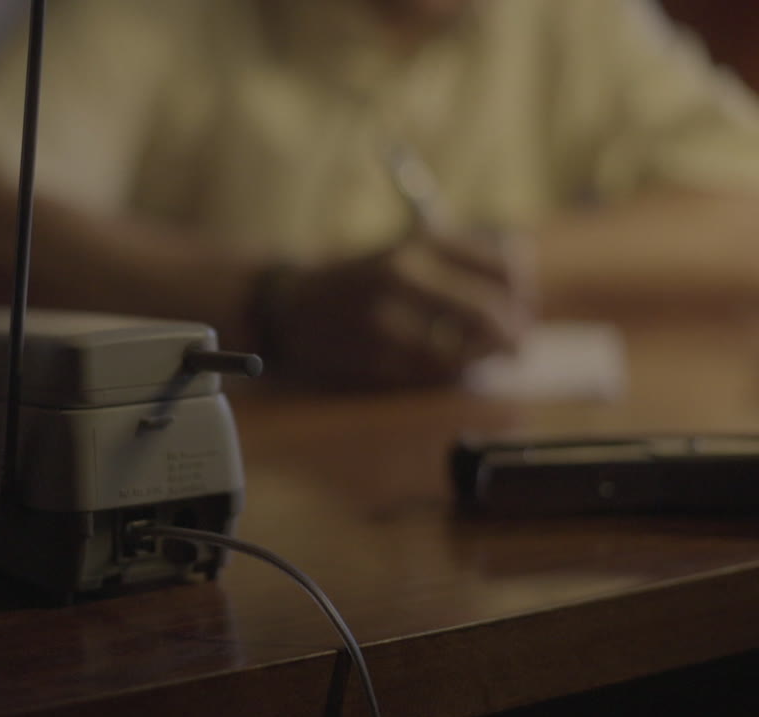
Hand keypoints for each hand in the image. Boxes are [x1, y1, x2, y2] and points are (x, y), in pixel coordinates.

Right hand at [263, 232, 533, 388]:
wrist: (293, 304)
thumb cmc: (366, 279)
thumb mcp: (412, 250)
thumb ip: (468, 263)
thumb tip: (525, 299)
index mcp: (422, 239)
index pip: (504, 268)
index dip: (520, 295)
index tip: (519, 308)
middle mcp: (404, 272)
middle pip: (488, 313)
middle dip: (511, 336)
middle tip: (516, 347)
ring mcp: (386, 317)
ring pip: (464, 352)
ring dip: (480, 361)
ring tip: (480, 359)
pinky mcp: (372, 356)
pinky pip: (432, 376)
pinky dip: (448, 376)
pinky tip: (444, 369)